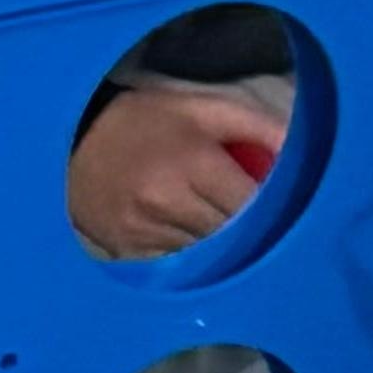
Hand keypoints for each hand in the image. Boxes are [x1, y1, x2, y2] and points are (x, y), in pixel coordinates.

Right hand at [72, 80, 289, 256]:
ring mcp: (145, 231)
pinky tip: (192, 241)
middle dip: (251, 232)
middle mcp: (169, 202)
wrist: (72, 139)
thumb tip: (301, 150)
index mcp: (195, 163)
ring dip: (222, 248)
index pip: (252, 205)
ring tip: (226, 231)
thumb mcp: (203, 107)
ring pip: (206, 256)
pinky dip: (189, 257)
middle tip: (262, 224)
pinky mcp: (126, 251)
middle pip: (233, 235)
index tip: (283, 209)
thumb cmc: (147, 120)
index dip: (272, 211)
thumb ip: (256, 126)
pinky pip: (174, 265)